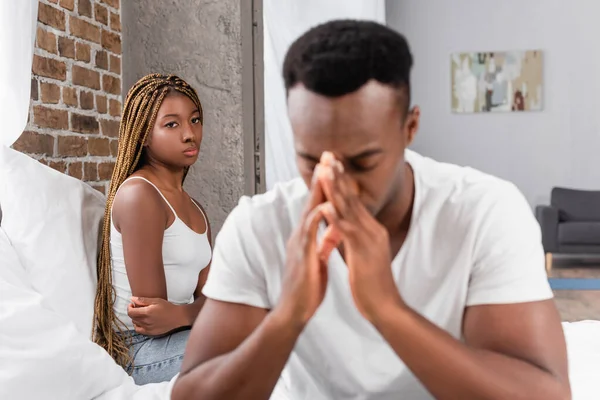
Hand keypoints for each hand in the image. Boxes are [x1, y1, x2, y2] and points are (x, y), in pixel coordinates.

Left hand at [127, 296, 186, 335]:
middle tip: (137, 307)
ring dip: (135, 318)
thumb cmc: (167, 307)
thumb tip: (132, 299)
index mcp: (147, 312)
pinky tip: (141, 322)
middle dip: (132, 311)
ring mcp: (148, 328)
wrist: (177, 317)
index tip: (132, 304)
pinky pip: (139, 330)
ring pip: (135, 323)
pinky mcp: (150, 332)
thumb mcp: (156, 301)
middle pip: (132, 317)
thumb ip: (143, 300)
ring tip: (141, 313)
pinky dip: (137, 326)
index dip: (129, 307)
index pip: (130, 312)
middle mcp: (146, 321)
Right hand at [276, 169, 340, 328]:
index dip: (326, 186)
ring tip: (325, 171)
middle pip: (312, 201)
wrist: (294, 311)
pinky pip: (309, 234)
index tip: (334, 167)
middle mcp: (301, 236)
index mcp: (307, 236)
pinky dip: (316, 219)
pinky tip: (324, 206)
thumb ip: (324, 243)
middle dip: (321, 178)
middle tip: (328, 156)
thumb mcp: (318, 260)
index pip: (317, 205)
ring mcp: (300, 244)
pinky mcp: (302, 256)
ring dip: (317, 191)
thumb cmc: (307, 287)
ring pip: (309, 212)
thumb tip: (333, 231)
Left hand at [318, 153, 404, 323]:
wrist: (385, 306)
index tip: (332, 164)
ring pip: (349, 209)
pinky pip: (347, 232)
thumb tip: (344, 227)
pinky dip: (336, 218)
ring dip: (336, 189)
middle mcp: (371, 229)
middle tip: (328, 155)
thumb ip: (355, 238)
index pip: (354, 199)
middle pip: (352, 197)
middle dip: (338, 175)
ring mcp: (368, 240)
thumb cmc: (372, 283)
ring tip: (325, 170)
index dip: (342, 180)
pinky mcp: (363, 253)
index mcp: (370, 230)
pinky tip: (326, 207)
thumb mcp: (364, 254)